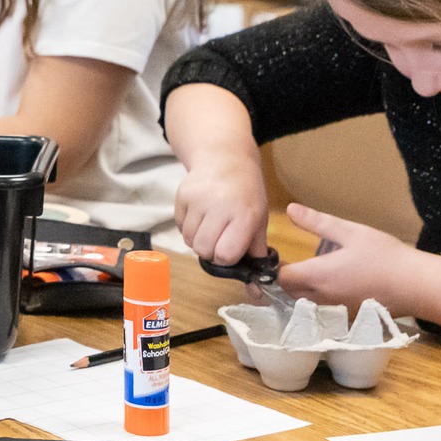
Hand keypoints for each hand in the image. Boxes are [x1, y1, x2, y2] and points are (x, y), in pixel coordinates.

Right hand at [173, 150, 270, 264]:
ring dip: (199, 240)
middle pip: (204, 250)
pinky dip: (189, 228)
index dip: (227, 258)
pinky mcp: (182, 196)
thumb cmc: (245, 192)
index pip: (225, 254)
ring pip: (189, 241)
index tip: (231, 249)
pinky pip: (180, 227)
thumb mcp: (259, 219)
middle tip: (219, 238)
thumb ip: (256, 250)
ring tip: (210, 225)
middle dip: (210, 251)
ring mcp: (198, 200)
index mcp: (244, 214)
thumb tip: (258, 283)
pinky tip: (200, 215)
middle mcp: (220, 206)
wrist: (224, 158)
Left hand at [277, 203, 418, 312]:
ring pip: (306, 304)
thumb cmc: (385, 256)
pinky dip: (322, 302)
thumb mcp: (351, 232)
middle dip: (290, 279)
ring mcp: (335, 312)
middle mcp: (322, 299)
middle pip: (290, 293)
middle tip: (300, 263)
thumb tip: (290, 209)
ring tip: (318, 273)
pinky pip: (325, 312)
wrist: (417, 285)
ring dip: (305, 291)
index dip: (279, 267)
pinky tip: (338, 287)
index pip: (282, 277)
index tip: (286, 257)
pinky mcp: (349, 319)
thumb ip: (317, 222)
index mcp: (318, 276)